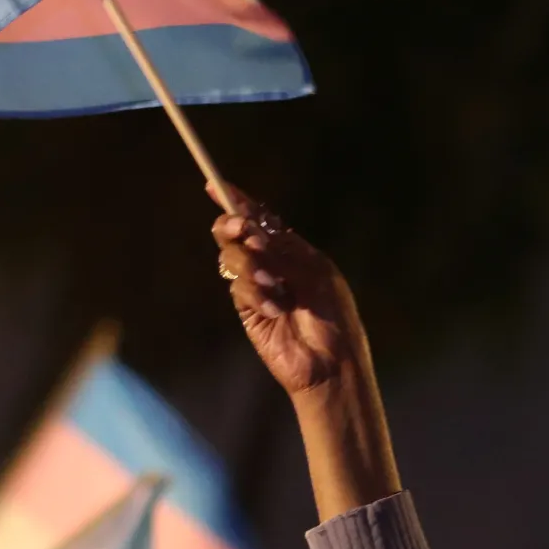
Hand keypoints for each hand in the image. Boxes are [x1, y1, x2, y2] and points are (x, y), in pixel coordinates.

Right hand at [212, 188, 368, 399]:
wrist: (330, 363)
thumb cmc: (333, 316)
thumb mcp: (314, 275)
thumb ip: (280, 252)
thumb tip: (248, 229)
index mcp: (293, 249)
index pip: (261, 218)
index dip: (238, 201)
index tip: (215, 185)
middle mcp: (272, 263)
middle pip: (236, 234)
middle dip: (233, 227)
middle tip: (241, 229)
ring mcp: (257, 285)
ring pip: (233, 258)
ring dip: (250, 265)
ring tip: (272, 284)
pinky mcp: (248, 308)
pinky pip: (238, 288)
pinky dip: (254, 293)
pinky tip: (275, 309)